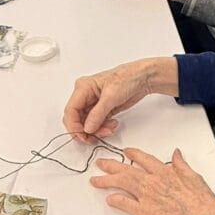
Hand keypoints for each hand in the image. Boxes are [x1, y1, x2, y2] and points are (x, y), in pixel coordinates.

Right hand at [63, 57, 178, 142]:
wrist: (143, 78)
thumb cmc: (128, 78)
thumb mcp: (111, 96)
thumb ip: (98, 114)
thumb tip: (87, 128)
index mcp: (83, 87)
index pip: (70, 110)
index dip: (74, 126)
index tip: (82, 136)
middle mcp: (85, 95)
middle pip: (76, 119)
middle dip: (86, 130)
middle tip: (96, 137)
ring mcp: (93, 103)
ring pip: (87, 123)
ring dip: (97, 130)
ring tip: (110, 128)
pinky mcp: (102, 109)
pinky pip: (96, 123)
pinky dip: (103, 128)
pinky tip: (112, 125)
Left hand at [92, 147, 214, 214]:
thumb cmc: (201, 201)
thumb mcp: (193, 176)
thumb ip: (181, 164)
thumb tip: (176, 154)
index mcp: (164, 172)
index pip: (143, 158)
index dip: (132, 154)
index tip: (126, 152)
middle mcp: (152, 181)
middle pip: (126, 170)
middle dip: (111, 166)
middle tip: (101, 164)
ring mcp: (145, 196)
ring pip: (121, 183)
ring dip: (106, 180)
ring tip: (96, 180)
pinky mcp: (143, 212)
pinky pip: (125, 204)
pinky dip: (116, 201)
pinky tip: (109, 199)